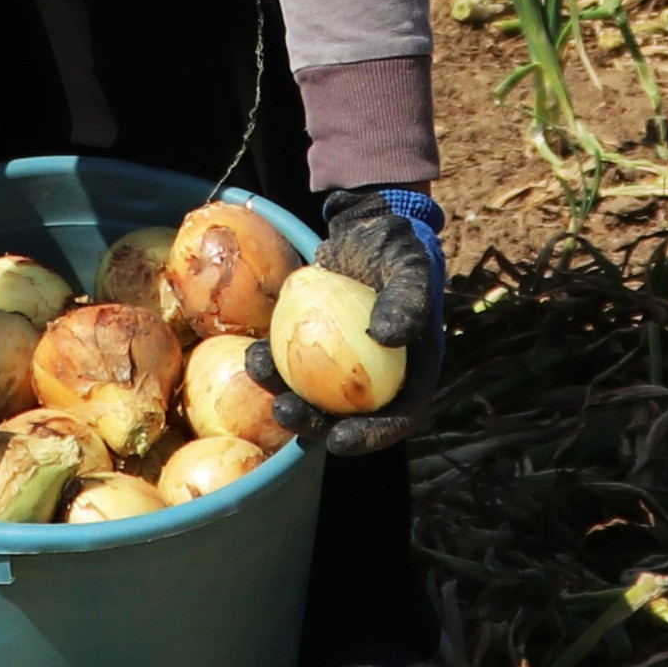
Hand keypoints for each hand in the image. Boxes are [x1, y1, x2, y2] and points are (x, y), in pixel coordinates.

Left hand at [246, 185, 442, 458]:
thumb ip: (408, 299)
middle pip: (351, 418)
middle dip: (316, 426)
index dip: (372, 436)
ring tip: (260, 373)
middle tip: (285, 413)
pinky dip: (273, 367)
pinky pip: (293, 368)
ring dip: (286, 397)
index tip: (340, 440)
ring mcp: (345, 366)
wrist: (366, 227)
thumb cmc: (396, 246)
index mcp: (414, 370)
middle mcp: (381, 376)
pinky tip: (253, 355)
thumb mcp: (409, 266)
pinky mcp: (315, 348)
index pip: (400, 416)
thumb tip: (386, 338)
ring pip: (315, 398)